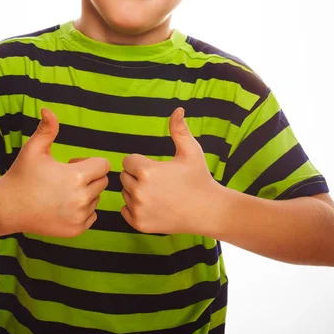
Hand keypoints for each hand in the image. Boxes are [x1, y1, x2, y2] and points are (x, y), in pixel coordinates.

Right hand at [0, 108, 109, 237]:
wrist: (7, 207)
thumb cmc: (21, 175)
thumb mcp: (34, 149)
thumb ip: (47, 129)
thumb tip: (48, 109)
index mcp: (77, 177)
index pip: (104, 166)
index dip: (89, 162)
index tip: (72, 164)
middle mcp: (82, 198)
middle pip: (102, 182)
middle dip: (89, 177)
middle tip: (66, 178)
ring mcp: (79, 216)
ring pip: (96, 199)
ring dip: (86, 194)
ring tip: (62, 192)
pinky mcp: (76, 230)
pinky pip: (92, 216)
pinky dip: (82, 211)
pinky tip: (63, 206)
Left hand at [119, 107, 217, 233]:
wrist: (209, 211)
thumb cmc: (199, 178)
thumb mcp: (191, 150)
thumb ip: (179, 129)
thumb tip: (178, 109)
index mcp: (146, 170)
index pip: (128, 161)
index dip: (142, 162)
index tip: (158, 168)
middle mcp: (139, 191)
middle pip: (124, 177)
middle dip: (138, 176)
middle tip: (159, 181)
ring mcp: (138, 209)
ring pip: (125, 194)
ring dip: (135, 192)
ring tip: (158, 193)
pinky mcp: (139, 224)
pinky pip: (125, 210)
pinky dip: (135, 208)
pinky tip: (154, 205)